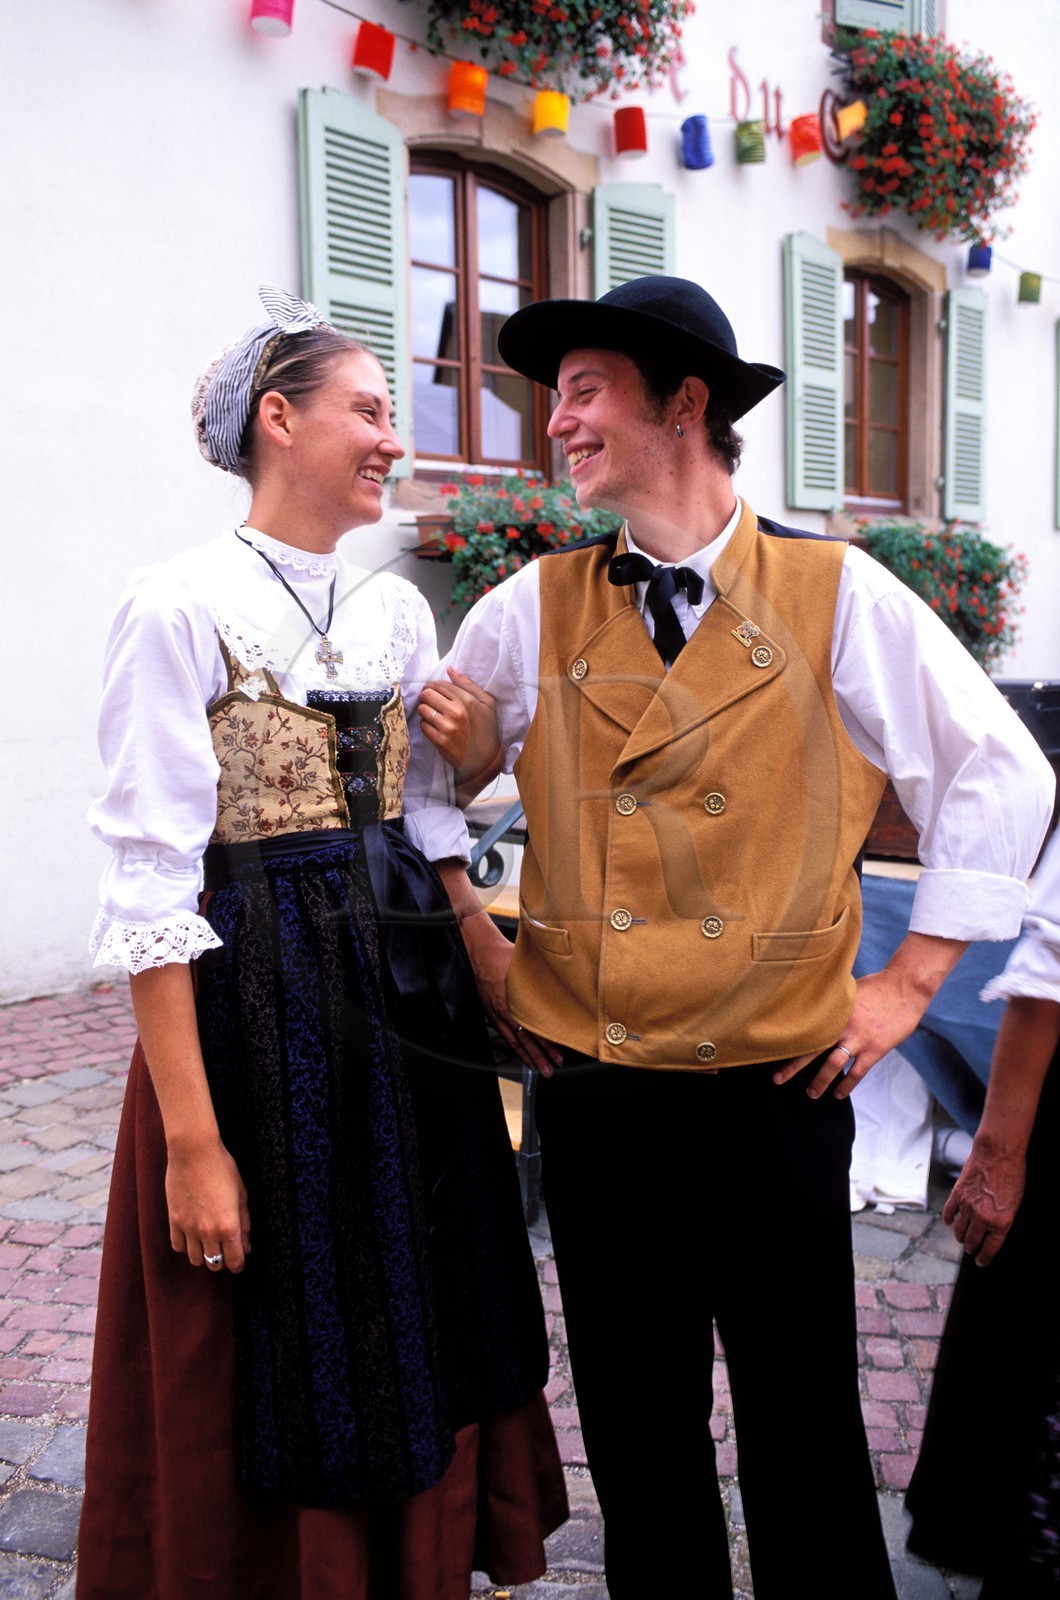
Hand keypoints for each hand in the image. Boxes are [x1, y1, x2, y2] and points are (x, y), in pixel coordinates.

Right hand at [165, 1136, 251, 1272]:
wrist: (194, 1152)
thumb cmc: (222, 1168)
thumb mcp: (242, 1194)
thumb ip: (244, 1223)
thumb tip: (246, 1246)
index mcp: (229, 1226)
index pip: (235, 1261)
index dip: (239, 1265)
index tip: (239, 1262)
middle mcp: (208, 1232)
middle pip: (215, 1264)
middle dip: (223, 1261)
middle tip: (225, 1251)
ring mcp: (189, 1228)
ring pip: (195, 1260)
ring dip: (204, 1255)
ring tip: (209, 1243)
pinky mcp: (174, 1221)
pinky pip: (178, 1247)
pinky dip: (186, 1246)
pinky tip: (192, 1236)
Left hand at [418, 668, 502, 792]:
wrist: (486, 759)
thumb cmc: (487, 728)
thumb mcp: (487, 703)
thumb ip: (468, 684)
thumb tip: (449, 669)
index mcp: (467, 700)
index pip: (440, 685)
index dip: (433, 685)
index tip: (433, 690)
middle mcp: (456, 712)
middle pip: (427, 694)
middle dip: (426, 696)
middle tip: (430, 701)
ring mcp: (447, 728)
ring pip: (423, 709)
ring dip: (425, 710)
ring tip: (432, 714)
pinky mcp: (440, 741)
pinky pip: (423, 726)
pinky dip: (426, 725)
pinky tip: (435, 726)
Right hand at [458, 908, 562, 1077]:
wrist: (482, 953)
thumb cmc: (506, 956)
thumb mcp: (529, 965)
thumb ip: (545, 979)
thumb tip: (566, 986)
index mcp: (517, 1001)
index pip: (535, 1029)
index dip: (548, 1044)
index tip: (560, 1054)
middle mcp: (506, 1012)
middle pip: (525, 1040)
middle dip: (539, 1057)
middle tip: (551, 1070)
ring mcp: (497, 1015)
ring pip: (514, 1042)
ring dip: (528, 1057)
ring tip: (540, 1069)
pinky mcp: (492, 1014)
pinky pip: (505, 1036)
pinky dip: (515, 1048)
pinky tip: (522, 1055)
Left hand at [773, 931, 967, 1098]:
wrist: (904, 988)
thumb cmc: (876, 986)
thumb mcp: (847, 990)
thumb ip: (832, 1003)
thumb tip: (815, 1006)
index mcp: (832, 1011)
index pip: (804, 1029)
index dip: (788, 1042)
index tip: (771, 1051)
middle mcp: (841, 1027)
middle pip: (812, 1050)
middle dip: (793, 1067)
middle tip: (777, 1080)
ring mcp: (858, 1039)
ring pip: (833, 1066)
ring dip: (820, 1082)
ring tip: (811, 1094)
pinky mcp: (875, 1050)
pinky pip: (857, 1073)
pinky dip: (847, 1085)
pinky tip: (839, 1094)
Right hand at [942, 1144, 1024, 1265]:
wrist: (999, 1153)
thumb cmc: (1013, 1175)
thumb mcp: (1017, 1203)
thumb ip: (1005, 1220)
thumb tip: (996, 1231)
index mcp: (1001, 1223)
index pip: (990, 1249)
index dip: (985, 1258)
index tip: (981, 1262)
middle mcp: (982, 1218)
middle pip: (973, 1241)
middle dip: (972, 1249)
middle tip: (972, 1250)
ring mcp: (967, 1206)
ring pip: (959, 1230)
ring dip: (960, 1237)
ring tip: (962, 1239)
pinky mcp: (957, 1194)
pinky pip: (949, 1213)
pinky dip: (948, 1220)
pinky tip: (949, 1222)